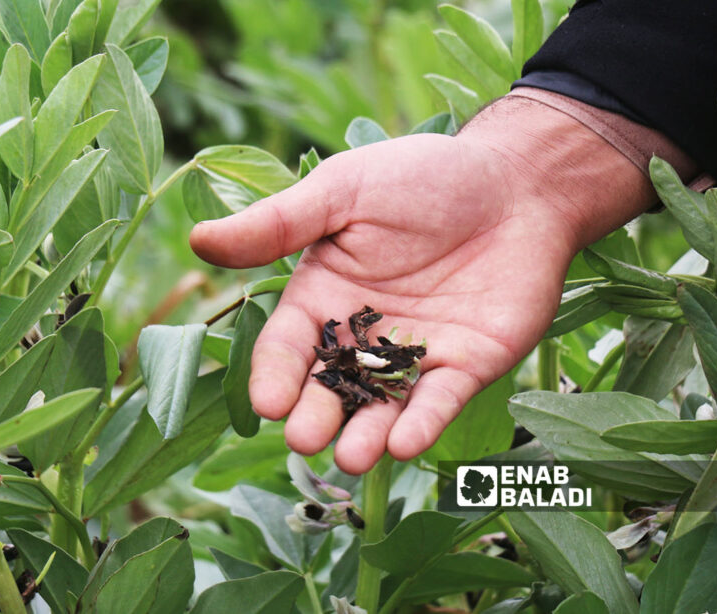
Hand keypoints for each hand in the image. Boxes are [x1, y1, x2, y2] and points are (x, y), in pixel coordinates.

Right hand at [190, 97, 654, 473]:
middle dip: (316, 415)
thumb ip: (277, 223)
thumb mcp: (342, 191)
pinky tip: (405, 442)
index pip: (288, 346)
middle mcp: (362, 336)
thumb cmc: (423, 177)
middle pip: (330, 388)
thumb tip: (198, 239)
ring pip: (381, 406)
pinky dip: (423, 422)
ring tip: (353, 457)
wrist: (518, 181)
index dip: (277, 374)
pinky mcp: (466, 366)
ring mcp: (414, 356)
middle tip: (305, 437)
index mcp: (323, 297)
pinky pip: (440, 401)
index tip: (268, 401)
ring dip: (365, 435)